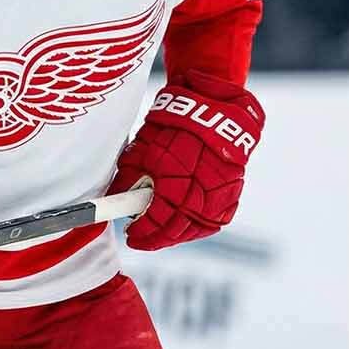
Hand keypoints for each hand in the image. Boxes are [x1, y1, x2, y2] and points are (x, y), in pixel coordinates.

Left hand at [109, 70, 264, 250]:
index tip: (130, 236)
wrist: (212, 108)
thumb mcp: (140, 150)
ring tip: (160, 236)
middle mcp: (201, 192)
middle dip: (157, 238)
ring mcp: (221, 193)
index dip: (143, 232)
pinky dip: (197, 226)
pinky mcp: (233, 190)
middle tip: (141, 239)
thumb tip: (116, 202)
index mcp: (176, 181)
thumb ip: (128, 180)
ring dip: (178, 236)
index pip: (158, 220)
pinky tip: (183, 227)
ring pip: (198, 228)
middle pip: (178, 229)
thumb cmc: (171, 126)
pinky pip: (214, 219)